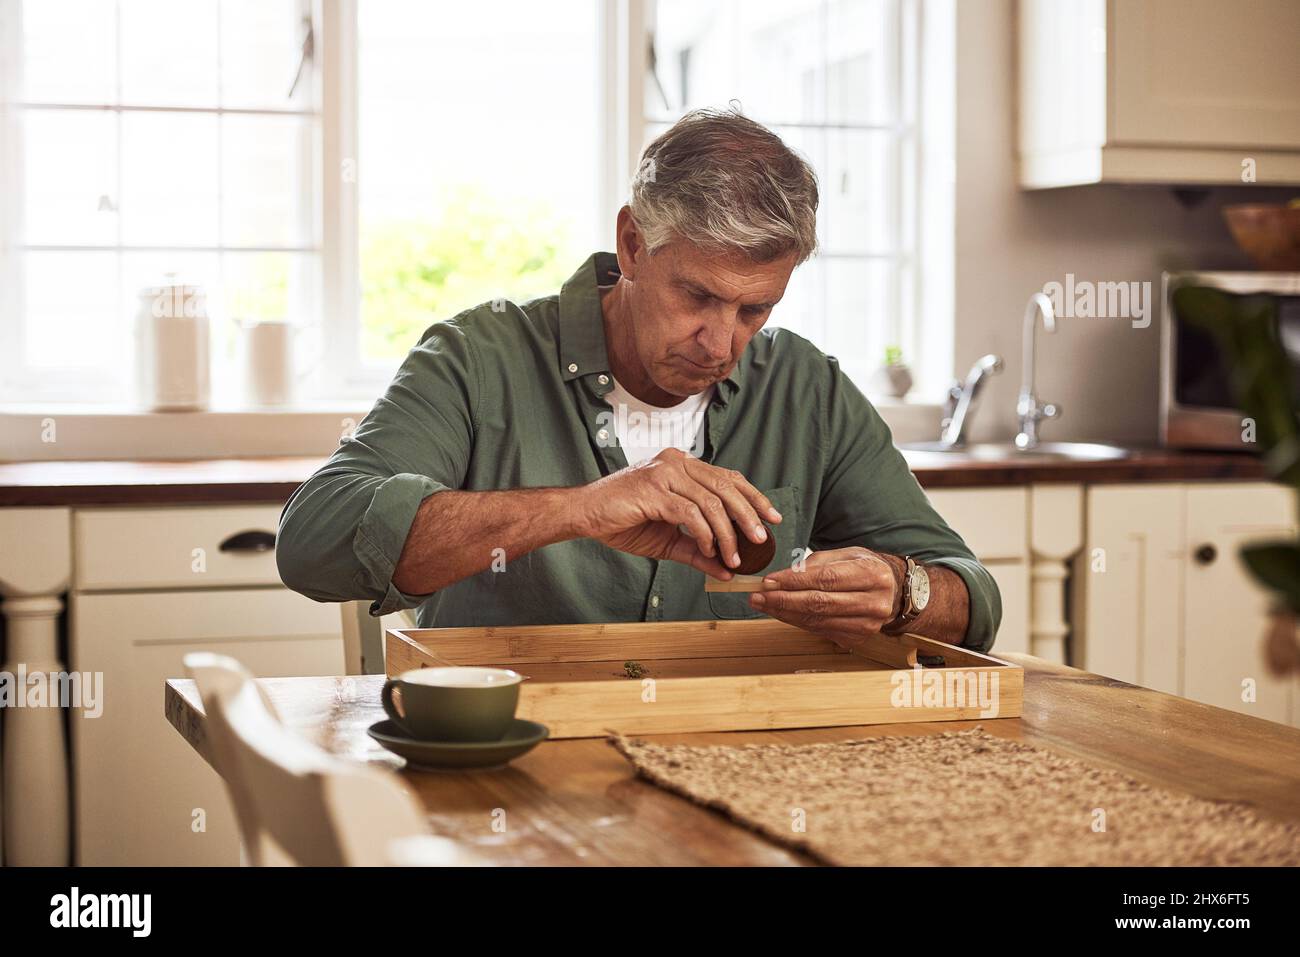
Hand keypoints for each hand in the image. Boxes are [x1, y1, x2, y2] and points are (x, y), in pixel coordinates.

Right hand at [572, 448, 781, 576]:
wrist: (585, 515)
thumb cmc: (623, 521)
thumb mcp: (669, 540)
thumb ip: (699, 550)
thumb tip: (727, 569)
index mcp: (682, 466)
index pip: (728, 477)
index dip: (753, 496)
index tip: (772, 517)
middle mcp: (676, 463)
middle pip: (726, 486)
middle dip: (749, 514)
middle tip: (762, 538)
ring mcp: (664, 474)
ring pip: (711, 502)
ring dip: (728, 532)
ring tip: (736, 554)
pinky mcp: (653, 490)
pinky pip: (690, 513)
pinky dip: (705, 534)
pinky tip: (710, 550)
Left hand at [749, 547, 903, 645]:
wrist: (894, 592)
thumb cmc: (866, 568)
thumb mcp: (847, 554)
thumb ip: (816, 563)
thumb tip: (784, 575)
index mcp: (872, 575)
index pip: (826, 579)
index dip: (794, 581)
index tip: (768, 581)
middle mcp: (873, 602)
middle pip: (819, 603)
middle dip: (783, 600)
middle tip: (757, 596)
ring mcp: (866, 624)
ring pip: (816, 620)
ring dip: (784, 613)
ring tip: (763, 604)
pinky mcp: (857, 638)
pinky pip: (819, 630)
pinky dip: (796, 622)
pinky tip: (781, 613)